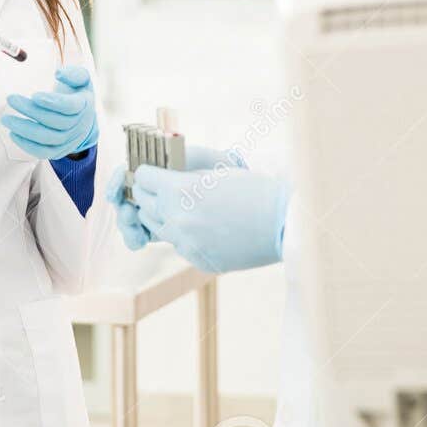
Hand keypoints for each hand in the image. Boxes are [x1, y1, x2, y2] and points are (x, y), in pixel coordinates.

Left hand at [2, 65, 97, 159]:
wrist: (83, 117)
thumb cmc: (76, 94)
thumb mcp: (80, 78)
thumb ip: (72, 73)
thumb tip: (59, 73)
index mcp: (84, 105)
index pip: (70, 106)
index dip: (53, 102)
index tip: (34, 95)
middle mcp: (79, 125)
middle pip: (55, 122)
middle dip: (31, 111)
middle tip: (12, 99)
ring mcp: (70, 140)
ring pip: (48, 138)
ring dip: (25, 129)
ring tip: (7, 119)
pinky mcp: (60, 150)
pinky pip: (43, 152)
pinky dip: (27, 145)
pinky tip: (14, 134)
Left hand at [109, 145, 245, 251]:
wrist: (284, 223)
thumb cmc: (255, 188)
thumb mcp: (217, 168)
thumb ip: (184, 166)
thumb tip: (161, 167)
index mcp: (178, 191)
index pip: (142, 178)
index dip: (149, 172)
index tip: (157, 171)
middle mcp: (176, 220)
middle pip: (143, 205)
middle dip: (152, 193)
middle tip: (166, 186)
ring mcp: (186, 245)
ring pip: (158, 228)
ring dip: (165, 215)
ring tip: (187, 206)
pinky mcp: (197, 261)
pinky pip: (179, 245)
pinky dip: (186, 235)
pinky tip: (207, 226)